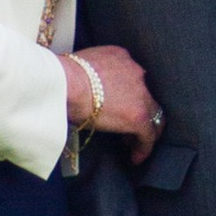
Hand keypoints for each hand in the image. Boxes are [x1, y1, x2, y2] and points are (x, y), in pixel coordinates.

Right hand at [67, 44, 161, 164]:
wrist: (66, 83)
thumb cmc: (63, 76)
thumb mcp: (81, 65)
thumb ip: (92, 75)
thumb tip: (86, 92)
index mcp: (121, 57)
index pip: (132, 77)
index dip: (128, 95)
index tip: (119, 107)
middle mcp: (136, 72)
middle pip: (146, 96)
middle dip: (139, 112)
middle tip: (129, 127)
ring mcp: (140, 94)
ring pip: (152, 115)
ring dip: (144, 130)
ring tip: (133, 143)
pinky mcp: (138, 116)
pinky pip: (148, 135)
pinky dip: (144, 147)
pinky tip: (136, 157)